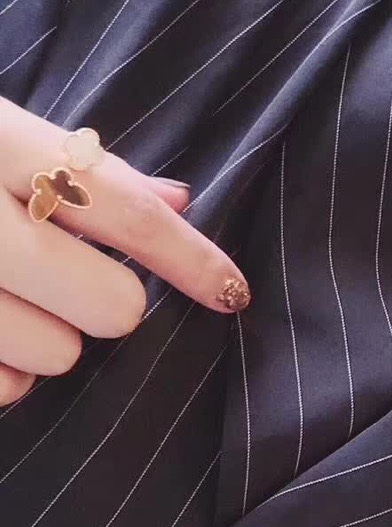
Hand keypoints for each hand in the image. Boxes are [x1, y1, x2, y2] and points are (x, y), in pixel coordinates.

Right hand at [0, 96, 250, 406]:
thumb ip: (84, 167)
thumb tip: (182, 196)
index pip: (121, 208)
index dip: (190, 257)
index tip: (233, 291)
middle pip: (109, 305)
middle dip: (108, 303)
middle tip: (72, 282)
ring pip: (53, 359)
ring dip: (46, 340)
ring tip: (1, 300)